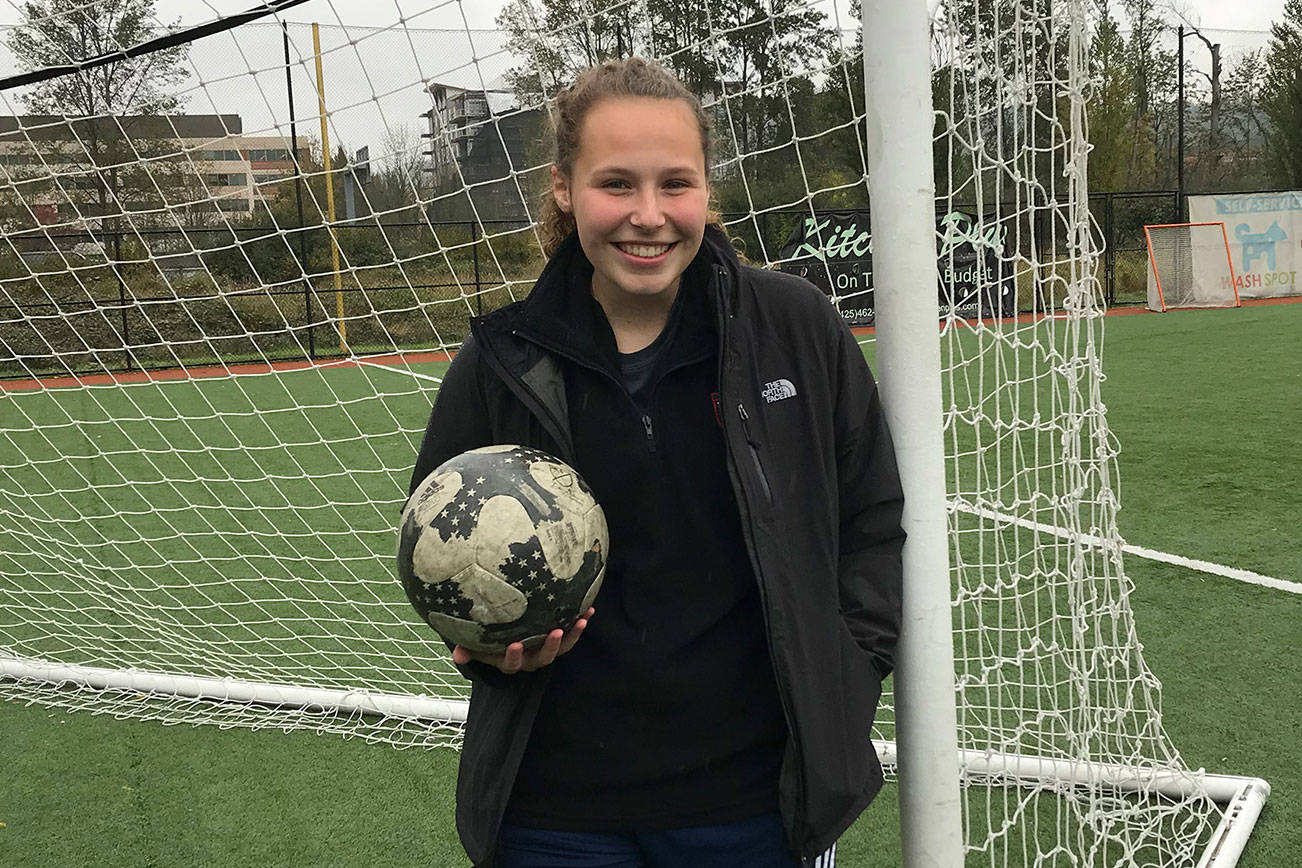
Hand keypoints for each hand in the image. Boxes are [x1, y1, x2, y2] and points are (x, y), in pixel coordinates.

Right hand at [451, 608, 593, 673]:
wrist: (504, 638)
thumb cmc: (486, 640)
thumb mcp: (475, 645)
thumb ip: (467, 649)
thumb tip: (455, 654)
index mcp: (510, 662)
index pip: (512, 663)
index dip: (514, 656)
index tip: (514, 644)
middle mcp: (531, 659)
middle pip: (543, 658)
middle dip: (550, 646)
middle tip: (555, 632)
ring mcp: (545, 650)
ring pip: (561, 647)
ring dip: (572, 635)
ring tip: (581, 620)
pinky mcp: (557, 639)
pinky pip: (571, 633)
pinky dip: (579, 623)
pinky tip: (589, 608)